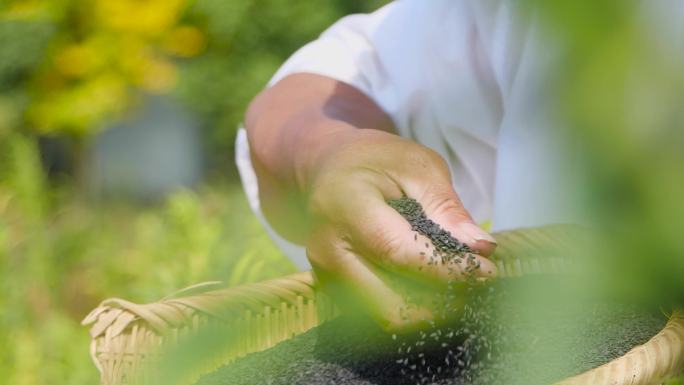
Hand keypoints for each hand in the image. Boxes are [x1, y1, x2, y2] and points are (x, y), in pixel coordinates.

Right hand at [301, 127, 497, 330]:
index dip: (445, 268)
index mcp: (345, 206)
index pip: (398, 252)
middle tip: (473, 281)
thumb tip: (481, 249)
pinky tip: (430, 284)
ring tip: (456, 283)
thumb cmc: (375, 160)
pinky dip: (410, 305)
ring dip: (428, 308)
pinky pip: (376, 311)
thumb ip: (446, 208)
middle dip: (440, 300)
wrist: (325, 168)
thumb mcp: (417, 166)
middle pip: (388, 301)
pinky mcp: (330, 288)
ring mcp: (323, 273)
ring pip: (384, 315)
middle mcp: (326, 248)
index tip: (486, 270)